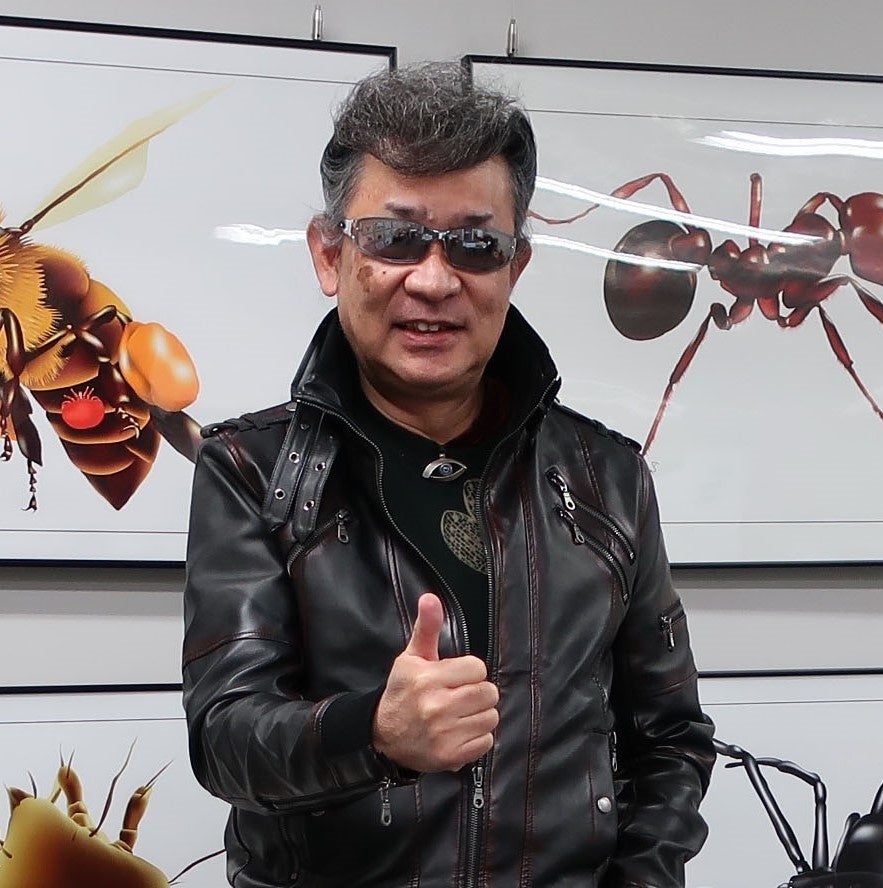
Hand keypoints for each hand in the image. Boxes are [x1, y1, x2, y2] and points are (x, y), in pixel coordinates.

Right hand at [372, 593, 498, 772]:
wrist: (383, 737)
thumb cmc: (403, 692)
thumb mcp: (411, 658)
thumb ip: (427, 627)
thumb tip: (430, 598)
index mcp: (428, 679)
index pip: (477, 668)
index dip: (470, 671)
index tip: (456, 677)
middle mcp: (436, 706)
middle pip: (488, 693)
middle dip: (478, 692)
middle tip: (461, 696)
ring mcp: (444, 734)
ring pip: (490, 717)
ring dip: (479, 715)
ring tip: (460, 714)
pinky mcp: (450, 756)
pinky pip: (486, 741)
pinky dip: (477, 737)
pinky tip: (459, 731)